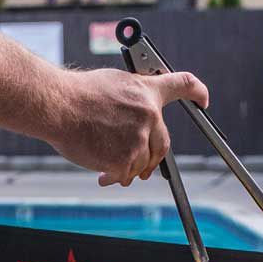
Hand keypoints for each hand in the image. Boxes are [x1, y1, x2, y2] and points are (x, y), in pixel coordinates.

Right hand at [46, 67, 210, 186]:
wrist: (59, 106)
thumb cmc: (78, 95)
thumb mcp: (113, 84)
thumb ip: (131, 99)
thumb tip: (134, 115)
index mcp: (147, 92)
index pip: (182, 85)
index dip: (197, 92)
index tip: (203, 99)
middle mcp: (149, 114)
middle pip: (163, 144)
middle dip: (152, 158)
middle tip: (144, 167)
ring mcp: (139, 138)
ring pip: (142, 163)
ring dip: (127, 168)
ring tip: (106, 165)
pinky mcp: (126, 158)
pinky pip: (126, 175)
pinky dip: (115, 177)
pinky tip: (102, 173)